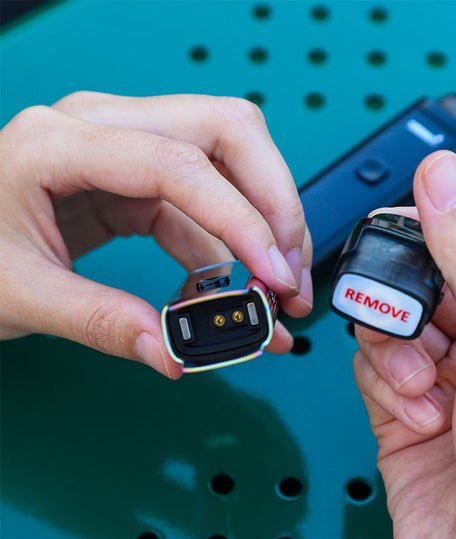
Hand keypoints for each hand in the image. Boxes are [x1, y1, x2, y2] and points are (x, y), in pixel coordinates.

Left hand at [0, 92, 312, 377]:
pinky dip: (229, 250)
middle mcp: (104, 128)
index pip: (180, 164)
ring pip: (229, 163)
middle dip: (274, 203)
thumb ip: (99, 322)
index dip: (241, 219)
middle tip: (289, 270)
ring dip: (263, 227)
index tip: (275, 275)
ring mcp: (126, 150)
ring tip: (276, 290)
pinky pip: (203, 206)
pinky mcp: (137, 182)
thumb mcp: (17, 293)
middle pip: (226, 132)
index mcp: (62, 142)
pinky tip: (227, 293)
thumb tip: (172, 353)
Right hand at [353, 151, 455, 538]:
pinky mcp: (409, 403)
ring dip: (396, 354)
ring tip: (420, 390)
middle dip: (410, 304)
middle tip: (406, 325)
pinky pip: (375, 363)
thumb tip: (442, 176)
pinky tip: (414, 418)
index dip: (445, 227)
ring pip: (395, 319)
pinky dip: (385, 386)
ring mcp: (452, 372)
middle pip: (431, 276)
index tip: (408, 232)